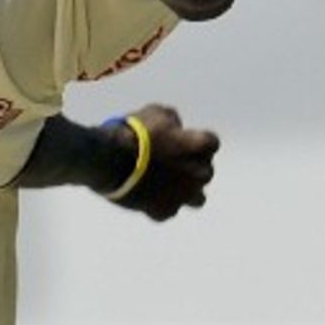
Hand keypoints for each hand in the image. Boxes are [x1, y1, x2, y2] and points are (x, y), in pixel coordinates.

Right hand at [114, 104, 219, 221]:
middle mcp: (197, 172)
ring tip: (170, 184)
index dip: (199, 140)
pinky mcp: (163, 211)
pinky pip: (169, 210)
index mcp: (197, 146)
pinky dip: (162, 204)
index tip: (185, 139)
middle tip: (175, 161)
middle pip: (207, 171)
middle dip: (193, 166)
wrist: (112, 160)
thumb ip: (172, 120)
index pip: (212, 142)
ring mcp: (182, 195)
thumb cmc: (134, 132)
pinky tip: (150, 195)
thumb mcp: (155, 113)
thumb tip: (175, 127)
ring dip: (187, 191)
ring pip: (198, 199)